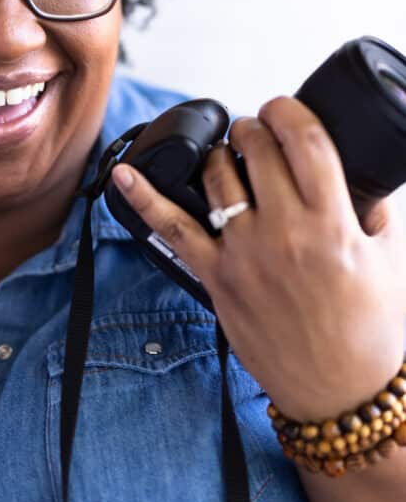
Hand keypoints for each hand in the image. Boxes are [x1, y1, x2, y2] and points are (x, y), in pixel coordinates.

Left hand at [111, 96, 405, 420]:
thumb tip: (362, 179)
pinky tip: (123, 174)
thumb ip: (375, 211)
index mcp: (335, 222)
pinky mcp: (217, 278)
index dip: (287, 110)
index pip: (304, 139)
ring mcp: (246, 254)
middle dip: (254, 127)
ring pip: (217, 175)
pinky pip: (173, 229)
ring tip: (229, 155)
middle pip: (256, 148)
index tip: (282, 109)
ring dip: (220, 154)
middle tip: (257, 131)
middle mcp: (287, 232)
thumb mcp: (390, 260)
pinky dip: (144, 198)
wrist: (339, 392)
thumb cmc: (368, 329)